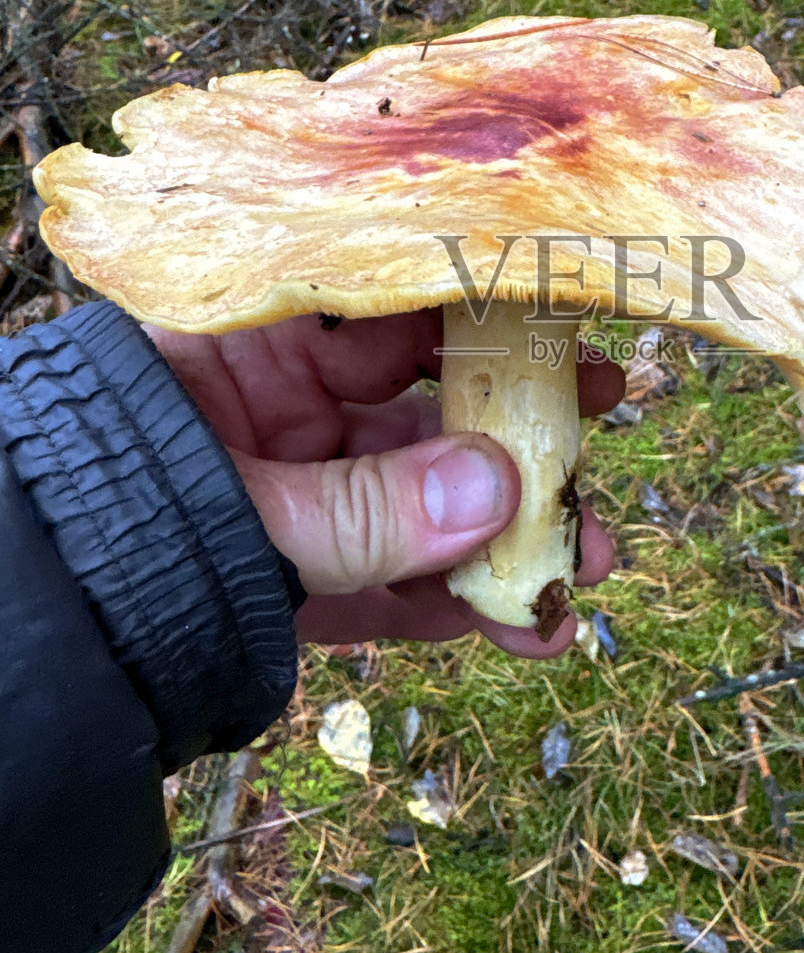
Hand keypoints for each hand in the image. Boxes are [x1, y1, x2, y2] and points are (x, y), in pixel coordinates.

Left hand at [147, 312, 624, 656]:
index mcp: (252, 351)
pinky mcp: (300, 578)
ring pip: (422, 504)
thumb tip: (504, 491)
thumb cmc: (106, 524)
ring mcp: (297, 497)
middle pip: (425, 411)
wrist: (32, 644)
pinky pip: (390, 580)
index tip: (564, 331)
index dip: (483, 316)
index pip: (386, 308)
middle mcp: (281, 414)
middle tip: (598, 456)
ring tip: (577, 580)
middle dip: (519, 442)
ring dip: (503, 541)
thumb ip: (368, 510)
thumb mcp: (240, 512)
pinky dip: (452, 604)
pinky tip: (518, 628)